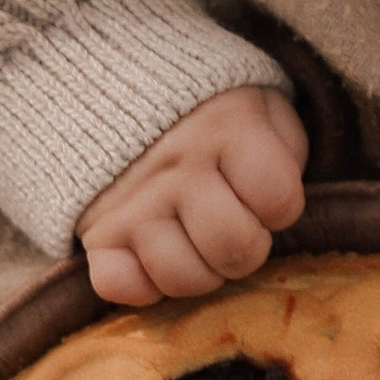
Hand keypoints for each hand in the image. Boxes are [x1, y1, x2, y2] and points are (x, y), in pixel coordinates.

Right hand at [77, 85, 306, 305]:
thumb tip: (279, 206)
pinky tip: (154, 257)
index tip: (262, 192)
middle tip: (231, 224)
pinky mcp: (97, 234)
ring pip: (183, 278)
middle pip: (236, 248)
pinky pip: (120, 286)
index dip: (281, 205)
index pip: (278, 198)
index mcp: (224, 128)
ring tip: (195, 241)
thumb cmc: (209, 113)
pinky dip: (141, 284)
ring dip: (199, 270)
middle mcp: (175, 168)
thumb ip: (282, 148)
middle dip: (246, 246)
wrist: (118, 93)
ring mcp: (132, 204)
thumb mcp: (259, 106)